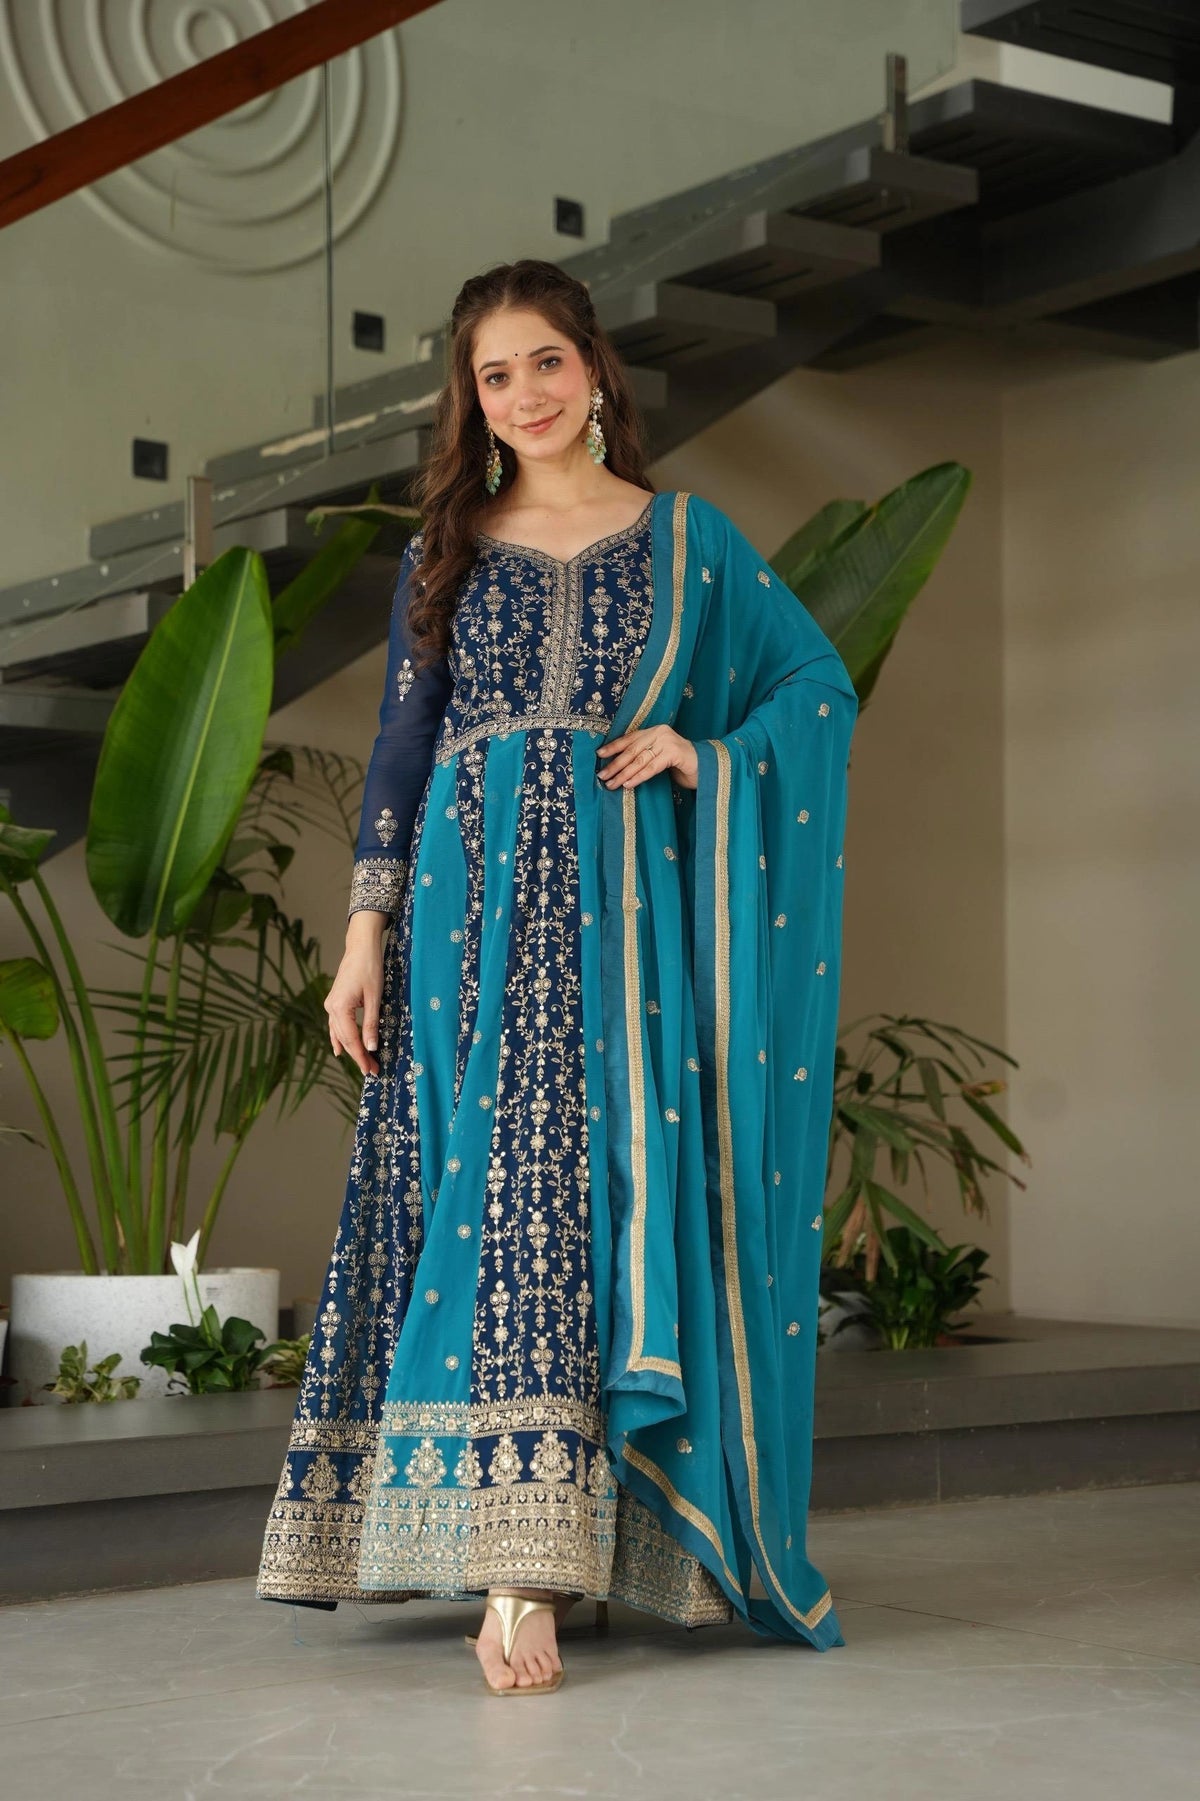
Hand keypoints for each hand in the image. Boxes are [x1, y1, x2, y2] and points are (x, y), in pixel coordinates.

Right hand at [326, 916, 385, 1075]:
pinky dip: (339, 1038)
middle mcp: (331, 1008)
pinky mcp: (334, 1001)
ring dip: (350, 1049)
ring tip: (361, 1063)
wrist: (361, 947)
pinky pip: (336, 1025)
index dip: (361, 1056)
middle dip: (357, 1056)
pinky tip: (340, 1048)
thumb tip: (371, 1047)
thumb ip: (371, 1024)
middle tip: (371, 1070)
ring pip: (338, 1033)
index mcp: (339, 1008)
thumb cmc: (370, 968)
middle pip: (344, 1039)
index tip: (371, 1070)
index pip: (351, 1040)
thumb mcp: (375, 998)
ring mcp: (330, 1004)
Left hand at [597, 725, 697, 791]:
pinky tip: (628, 784)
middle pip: (632, 750)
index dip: (614, 746)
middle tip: (602, 775)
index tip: (599, 755)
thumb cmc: (681, 765)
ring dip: (623, 774)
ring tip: (612, 784)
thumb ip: (644, 755)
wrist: (708, 768)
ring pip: (640, 760)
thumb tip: (618, 766)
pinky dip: (639, 777)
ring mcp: (668, 742)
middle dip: (615, 764)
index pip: (630, 738)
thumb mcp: (659, 756)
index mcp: (655, 731)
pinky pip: (652, 767)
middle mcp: (660, 732)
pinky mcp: (675, 753)